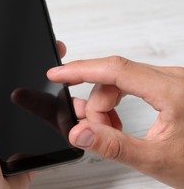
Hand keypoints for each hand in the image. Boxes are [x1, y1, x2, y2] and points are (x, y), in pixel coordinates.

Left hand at [0, 24, 66, 187]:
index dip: (9, 47)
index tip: (26, 35)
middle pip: (17, 77)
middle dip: (36, 64)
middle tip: (52, 53)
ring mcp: (10, 122)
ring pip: (33, 97)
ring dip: (48, 87)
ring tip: (64, 74)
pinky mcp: (26, 138)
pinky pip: (42, 120)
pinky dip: (53, 112)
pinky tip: (65, 102)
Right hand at [47, 56, 183, 187]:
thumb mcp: (156, 160)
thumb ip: (113, 146)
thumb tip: (79, 132)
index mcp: (173, 91)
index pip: (115, 69)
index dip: (80, 70)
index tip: (56, 75)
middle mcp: (173, 78)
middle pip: (114, 77)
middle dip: (96, 104)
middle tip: (93, 130)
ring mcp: (171, 80)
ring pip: (119, 80)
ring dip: (106, 105)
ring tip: (110, 131)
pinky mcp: (168, 85)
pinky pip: (130, 84)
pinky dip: (116, 103)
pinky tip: (118, 122)